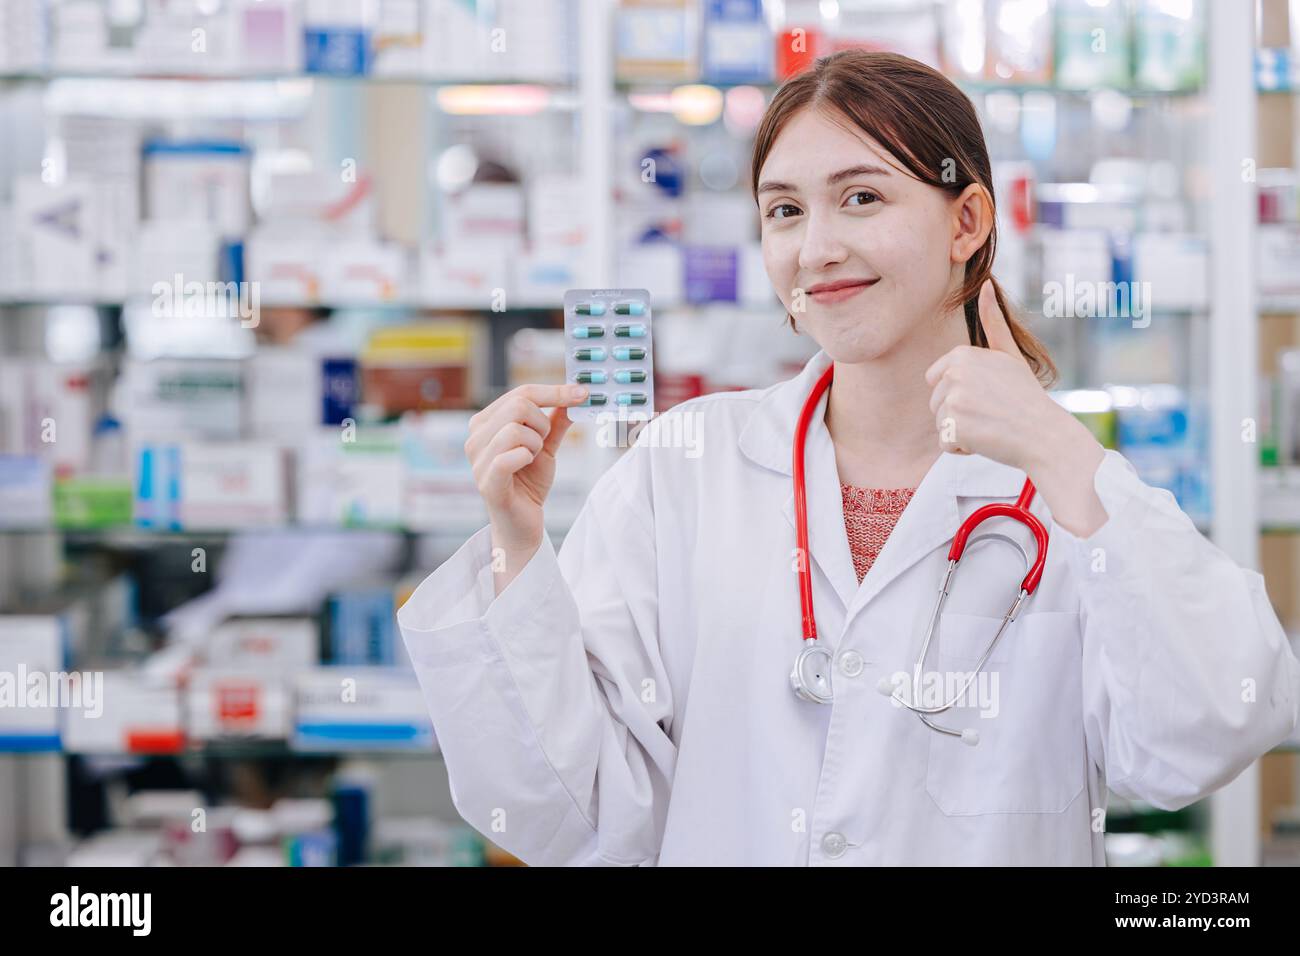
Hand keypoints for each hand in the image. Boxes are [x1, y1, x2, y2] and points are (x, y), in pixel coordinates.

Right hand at [466, 383, 588, 562]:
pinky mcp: (487, 481)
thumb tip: (574, 395)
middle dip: (542, 424)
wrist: (523, 524)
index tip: (582, 392)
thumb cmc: (529, 484)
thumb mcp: (546, 447)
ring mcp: (477, 459)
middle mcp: (475, 437)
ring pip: (515, 429)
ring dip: (535, 445)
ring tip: (531, 460)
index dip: (554, 391)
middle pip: (518, 405)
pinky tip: (525, 468)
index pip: (521, 393)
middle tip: (541, 445)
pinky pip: (512, 455)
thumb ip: (556, 422)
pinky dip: (527, 458)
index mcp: (486, 423)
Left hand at [924, 280, 1076, 473]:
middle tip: (992, 412)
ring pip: (940, 423)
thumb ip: (993, 322)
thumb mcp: (1009, 354)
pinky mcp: (954, 427)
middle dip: (959, 414)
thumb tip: (985, 285)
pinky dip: (962, 448)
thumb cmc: (1026, 397)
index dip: (959, 393)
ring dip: (961, 432)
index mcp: (962, 354)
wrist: (1046, 435)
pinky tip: (987, 440)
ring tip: (991, 425)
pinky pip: (945, 444)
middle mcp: (955, 373)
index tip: (987, 394)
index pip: (935, 381)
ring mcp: (954, 399)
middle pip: (935, 403)